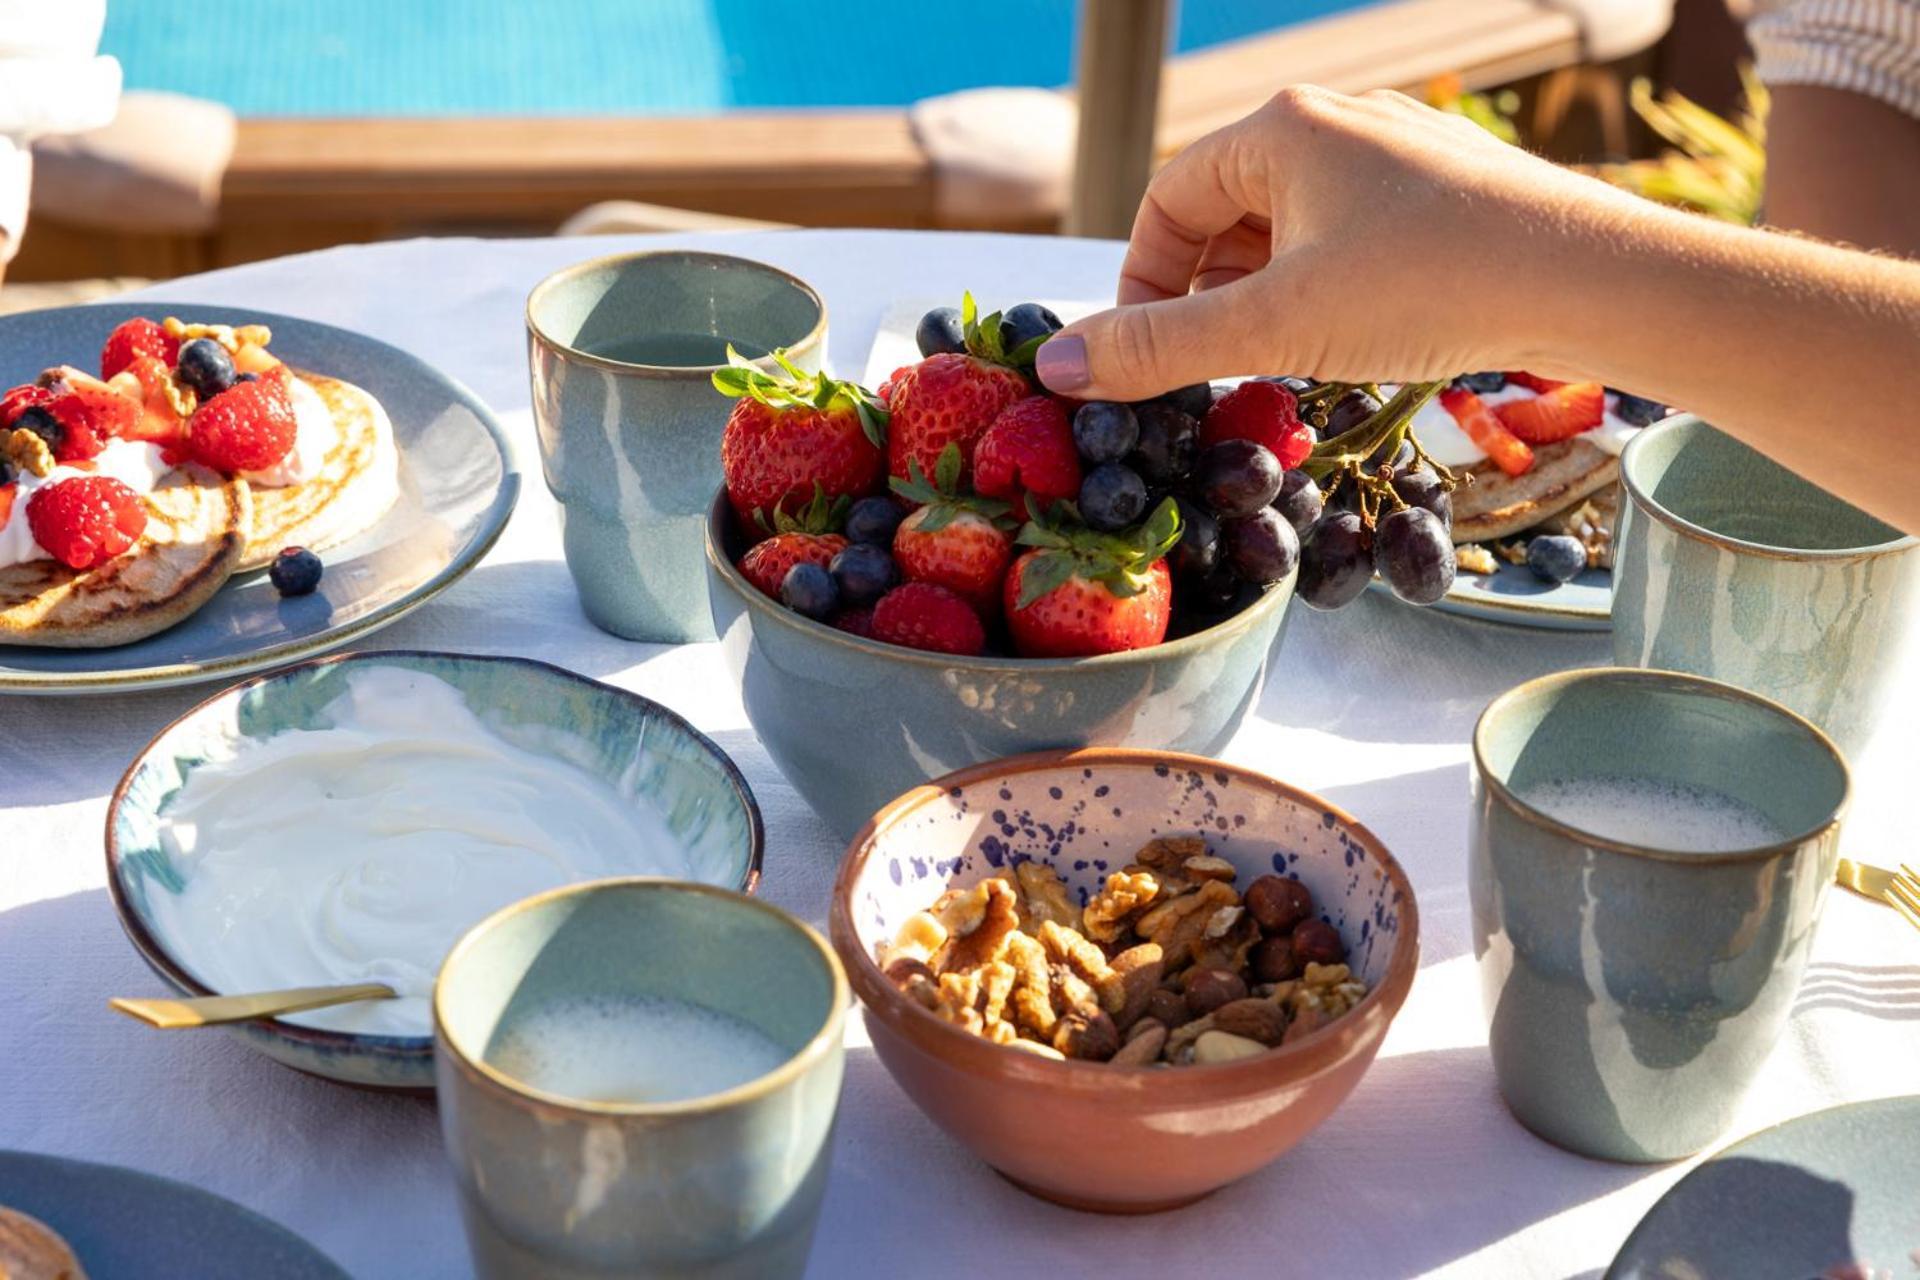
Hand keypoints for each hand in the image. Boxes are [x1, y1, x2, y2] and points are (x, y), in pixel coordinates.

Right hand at [1035, 87, 1643, 398]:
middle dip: (1208, 297)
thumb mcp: (1274, 327)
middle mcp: (1335, 122)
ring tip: (1286, 360)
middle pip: (1226, 212)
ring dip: (1267, 297)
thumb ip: (1160, 348)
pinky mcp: (1443, 187)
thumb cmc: (1431, 285)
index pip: (1166, 202)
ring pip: (1291, 227)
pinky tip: (1355, 337)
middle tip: (1217, 369)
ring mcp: (1395, 151)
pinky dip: (1326, 286)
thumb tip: (1056, 368)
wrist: (1590, 279)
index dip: (1141, 285)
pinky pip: (1349, 233)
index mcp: (1279, 129)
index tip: (1150, 356)